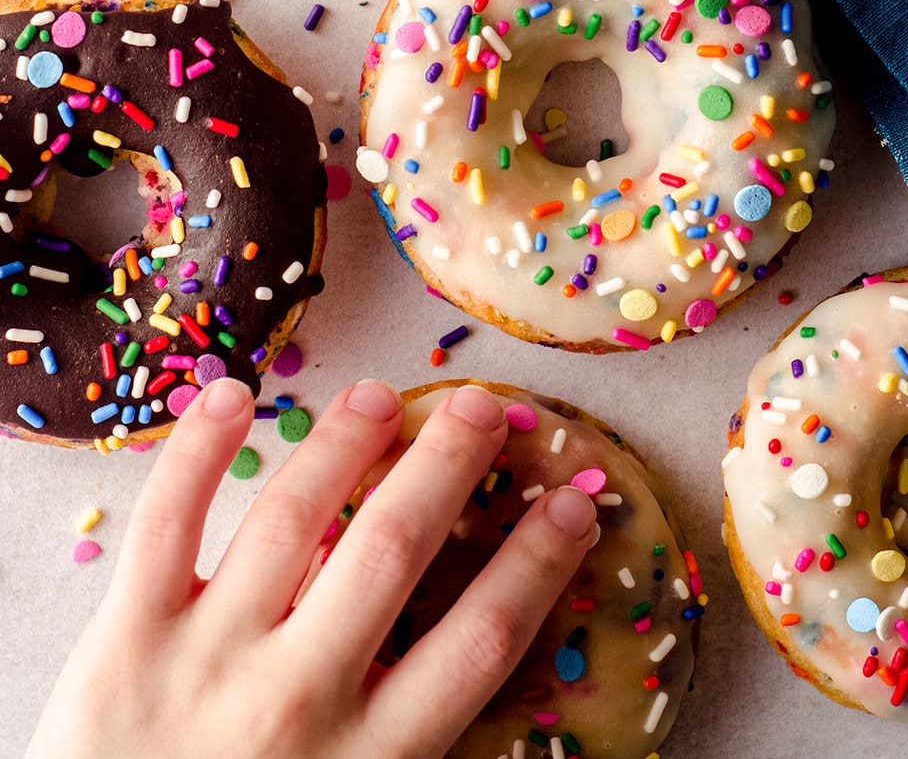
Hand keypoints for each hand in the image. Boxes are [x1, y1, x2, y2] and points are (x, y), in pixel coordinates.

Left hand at [27, 379, 595, 758]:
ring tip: (380, 394)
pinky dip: (195, 450)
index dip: (538, 561)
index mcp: (369, 758)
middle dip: (447, 466)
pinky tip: (235, 393)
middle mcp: (299, 699)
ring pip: (291, 518)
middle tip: (483, 406)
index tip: (573, 501)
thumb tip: (477, 640)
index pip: (481, 639)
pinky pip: (166, 522)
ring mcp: (208, 658)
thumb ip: (401, 735)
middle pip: (393, 552)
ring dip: (345, 442)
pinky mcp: (126, 636)